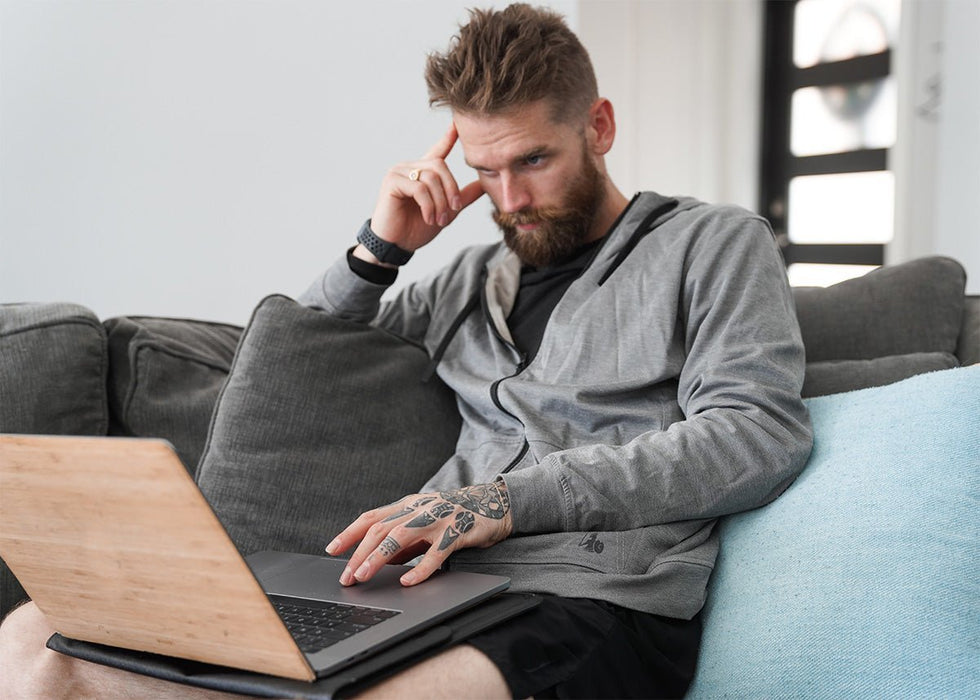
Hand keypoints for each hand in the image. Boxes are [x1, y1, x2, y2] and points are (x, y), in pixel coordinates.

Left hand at [325, 482, 511, 586]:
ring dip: (378, 557)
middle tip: (347, 577)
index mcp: (408, 505)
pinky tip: (408, 581)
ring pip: (401, 536)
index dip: (350, 533)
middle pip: (381, 529)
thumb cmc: (455, 516)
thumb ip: (403, 542)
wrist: (495, 504)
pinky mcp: (458, 532)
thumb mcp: (424, 525)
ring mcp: (438, 519)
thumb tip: (378, 560)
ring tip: (364, 575)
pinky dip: (420, 568)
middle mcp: (420, 509)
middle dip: (359, 553)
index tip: (332, 550)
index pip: (371, 518)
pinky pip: (436, 552)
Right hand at [362, 123, 484, 257]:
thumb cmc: (417, 228)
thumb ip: (463, 197)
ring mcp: (399, 172)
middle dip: (451, 190)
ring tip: (439, 220)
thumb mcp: (446, 212)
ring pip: (431, 178)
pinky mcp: (391, 181)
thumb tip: (484, 186)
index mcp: (423, 173)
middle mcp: (410, 167)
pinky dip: (428, 205)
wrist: (397, 245)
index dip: (448, 137)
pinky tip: (429, 218)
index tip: (458, 124)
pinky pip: (419, 187)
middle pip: (440, 166)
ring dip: (440, 202)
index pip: (438, 150)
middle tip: (453, 210)